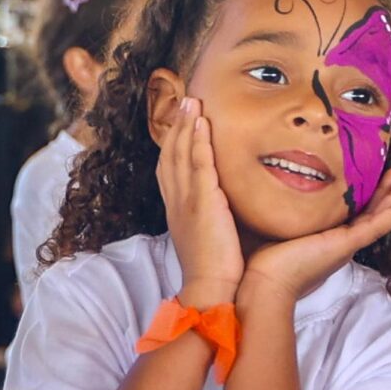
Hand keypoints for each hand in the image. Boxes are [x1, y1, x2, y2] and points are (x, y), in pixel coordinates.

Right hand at [156, 98, 245, 307]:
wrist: (211, 288)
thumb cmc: (214, 271)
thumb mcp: (206, 239)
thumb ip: (209, 219)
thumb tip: (221, 211)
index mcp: (177, 210)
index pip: (169, 169)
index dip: (172, 144)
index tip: (179, 124)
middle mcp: (176, 202)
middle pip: (169, 155)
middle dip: (175, 127)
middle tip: (183, 101)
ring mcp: (187, 201)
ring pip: (180, 155)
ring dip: (184, 125)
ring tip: (190, 101)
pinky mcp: (203, 203)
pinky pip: (199, 165)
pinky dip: (198, 142)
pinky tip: (201, 123)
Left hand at [237, 167, 390, 310]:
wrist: (262, 282)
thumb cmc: (259, 258)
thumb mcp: (273, 224)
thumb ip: (277, 207)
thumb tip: (263, 184)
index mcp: (321, 237)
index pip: (348, 211)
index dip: (364, 193)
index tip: (373, 172)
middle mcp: (336, 241)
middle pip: (368, 212)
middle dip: (386, 193)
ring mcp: (344, 244)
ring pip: (378, 218)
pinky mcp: (346, 246)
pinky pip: (377, 227)